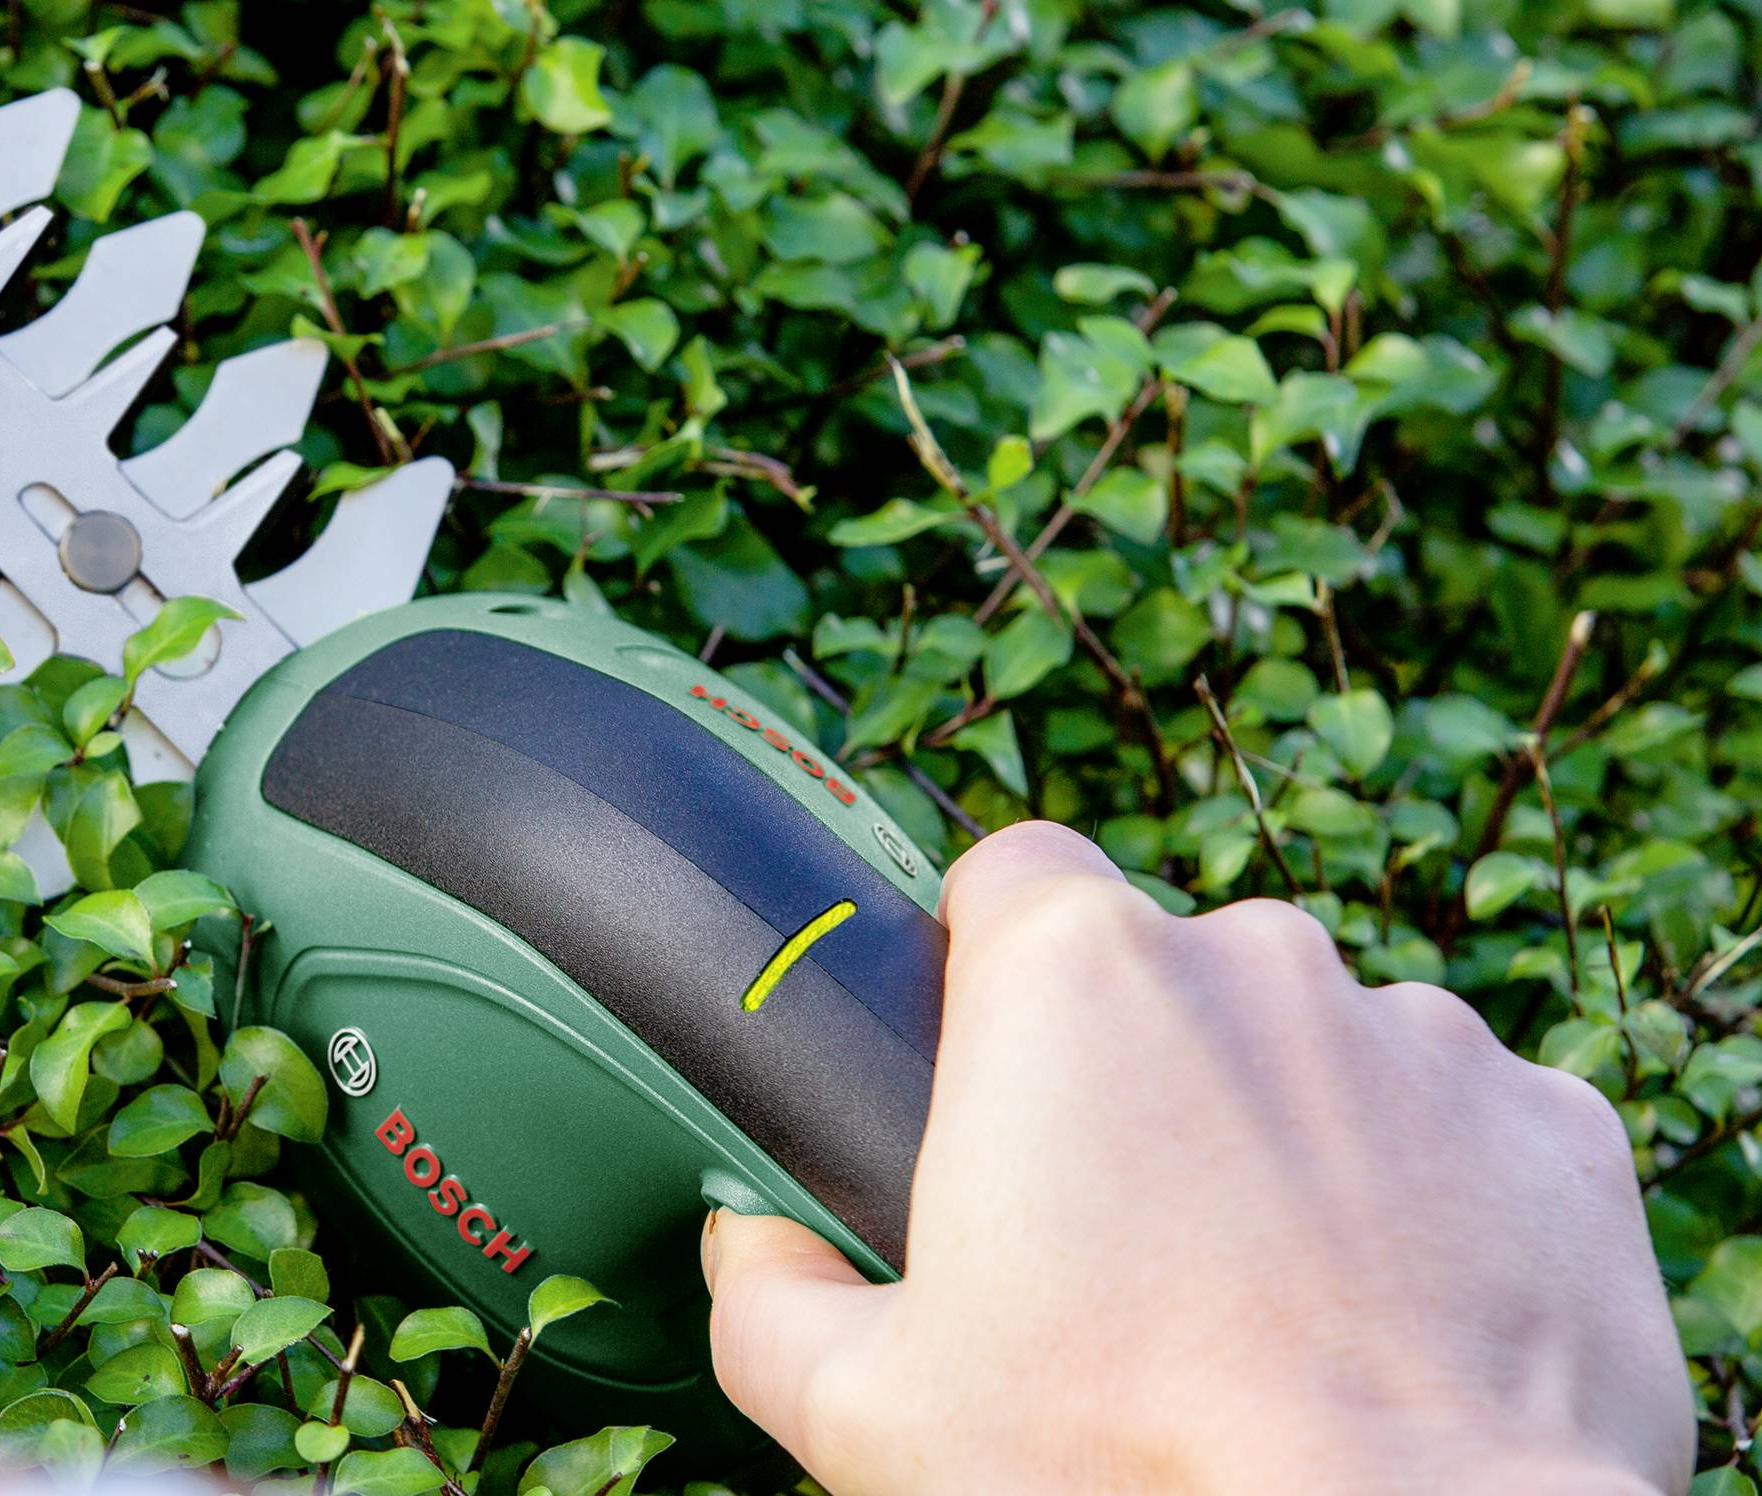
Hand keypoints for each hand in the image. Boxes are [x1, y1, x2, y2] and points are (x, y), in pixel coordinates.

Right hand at [702, 821, 1691, 1494]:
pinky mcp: (1560, 1134)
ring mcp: (1425, 1042)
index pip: (1009, 874)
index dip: (987, 966)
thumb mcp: (868, 1408)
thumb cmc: (1129, 1474)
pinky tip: (1389, 1327)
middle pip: (1171, 977)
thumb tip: (750, 1259)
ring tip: (1265, 1310)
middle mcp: (1258, 963)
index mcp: (1073, 977)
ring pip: (1323, 1054)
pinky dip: (1432, 1206)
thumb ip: (768, 1304)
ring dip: (1290, 1142)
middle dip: (1146, 1084)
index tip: (989, 1077)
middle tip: (1116, 1251)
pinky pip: (1468, 1135)